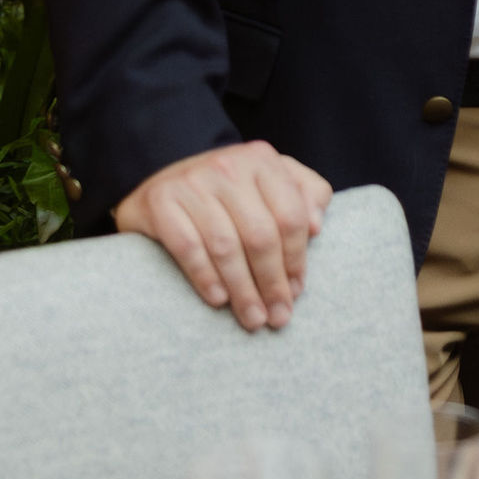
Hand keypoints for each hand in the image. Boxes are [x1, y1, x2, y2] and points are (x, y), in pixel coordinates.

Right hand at [114, 139, 332, 330]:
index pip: (290, 215)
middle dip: (272, 282)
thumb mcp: (270, 179)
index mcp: (261, 159)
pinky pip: (188, 247)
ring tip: (253, 319)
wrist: (163, 179)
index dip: (296, 258)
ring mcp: (192, 183)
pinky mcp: (161, 202)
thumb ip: (304, 194)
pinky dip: (206, 277)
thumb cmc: (228, 189)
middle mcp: (228, 166)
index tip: (297, 291)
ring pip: (226, 246)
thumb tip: (317, 227)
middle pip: (260, 235)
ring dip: (243, 290)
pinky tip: (219, 300)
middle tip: (278, 316)